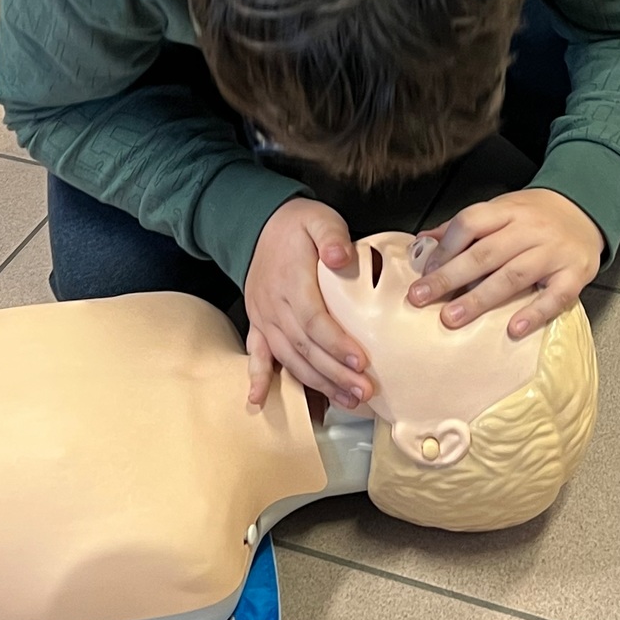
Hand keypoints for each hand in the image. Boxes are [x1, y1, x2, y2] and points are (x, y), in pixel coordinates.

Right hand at [243, 199, 370, 411]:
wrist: (258, 225)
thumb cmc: (297, 226)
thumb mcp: (320, 219)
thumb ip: (332, 236)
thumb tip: (340, 258)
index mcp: (292, 281)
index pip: (314, 320)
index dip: (336, 344)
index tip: (361, 361)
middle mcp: (274, 305)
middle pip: (304, 347)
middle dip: (335, 374)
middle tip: (364, 391)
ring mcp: (263, 317)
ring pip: (288, 358)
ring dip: (316, 383)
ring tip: (346, 400)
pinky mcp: (258, 323)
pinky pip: (255, 354)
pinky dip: (258, 378)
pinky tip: (259, 401)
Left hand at [406, 188, 604, 338]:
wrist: (585, 209)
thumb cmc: (535, 216)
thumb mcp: (501, 210)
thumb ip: (465, 226)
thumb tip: (423, 241)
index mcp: (508, 211)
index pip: (471, 223)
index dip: (445, 248)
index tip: (424, 272)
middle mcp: (530, 229)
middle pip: (486, 253)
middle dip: (450, 277)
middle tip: (421, 297)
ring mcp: (554, 251)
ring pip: (514, 275)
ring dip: (480, 299)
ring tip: (452, 317)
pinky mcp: (576, 274)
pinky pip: (555, 296)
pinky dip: (535, 313)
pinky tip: (513, 329)